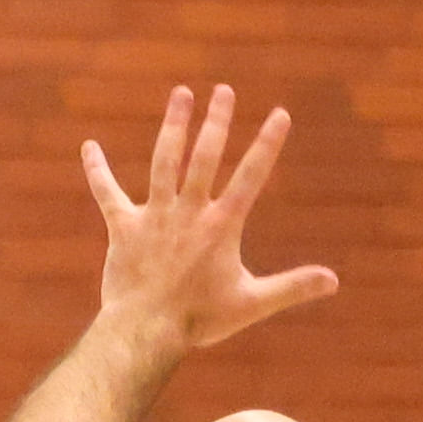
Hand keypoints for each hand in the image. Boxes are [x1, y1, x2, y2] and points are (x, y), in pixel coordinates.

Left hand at [82, 84, 340, 356]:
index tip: (279, 114)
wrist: (148, 331)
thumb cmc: (203, 320)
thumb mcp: (253, 304)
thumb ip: (293, 287)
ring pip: (163, 162)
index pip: (250, 177)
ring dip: (173, 126)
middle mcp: (188, 213)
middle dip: (216, 122)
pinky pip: (108, 194)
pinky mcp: (123, 228)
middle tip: (224, 90)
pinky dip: (97, 171)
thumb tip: (333, 281)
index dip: (266, 145)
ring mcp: (154, 217)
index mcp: (221, 226)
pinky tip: (89, 147)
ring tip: (181, 94)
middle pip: (203, 157)